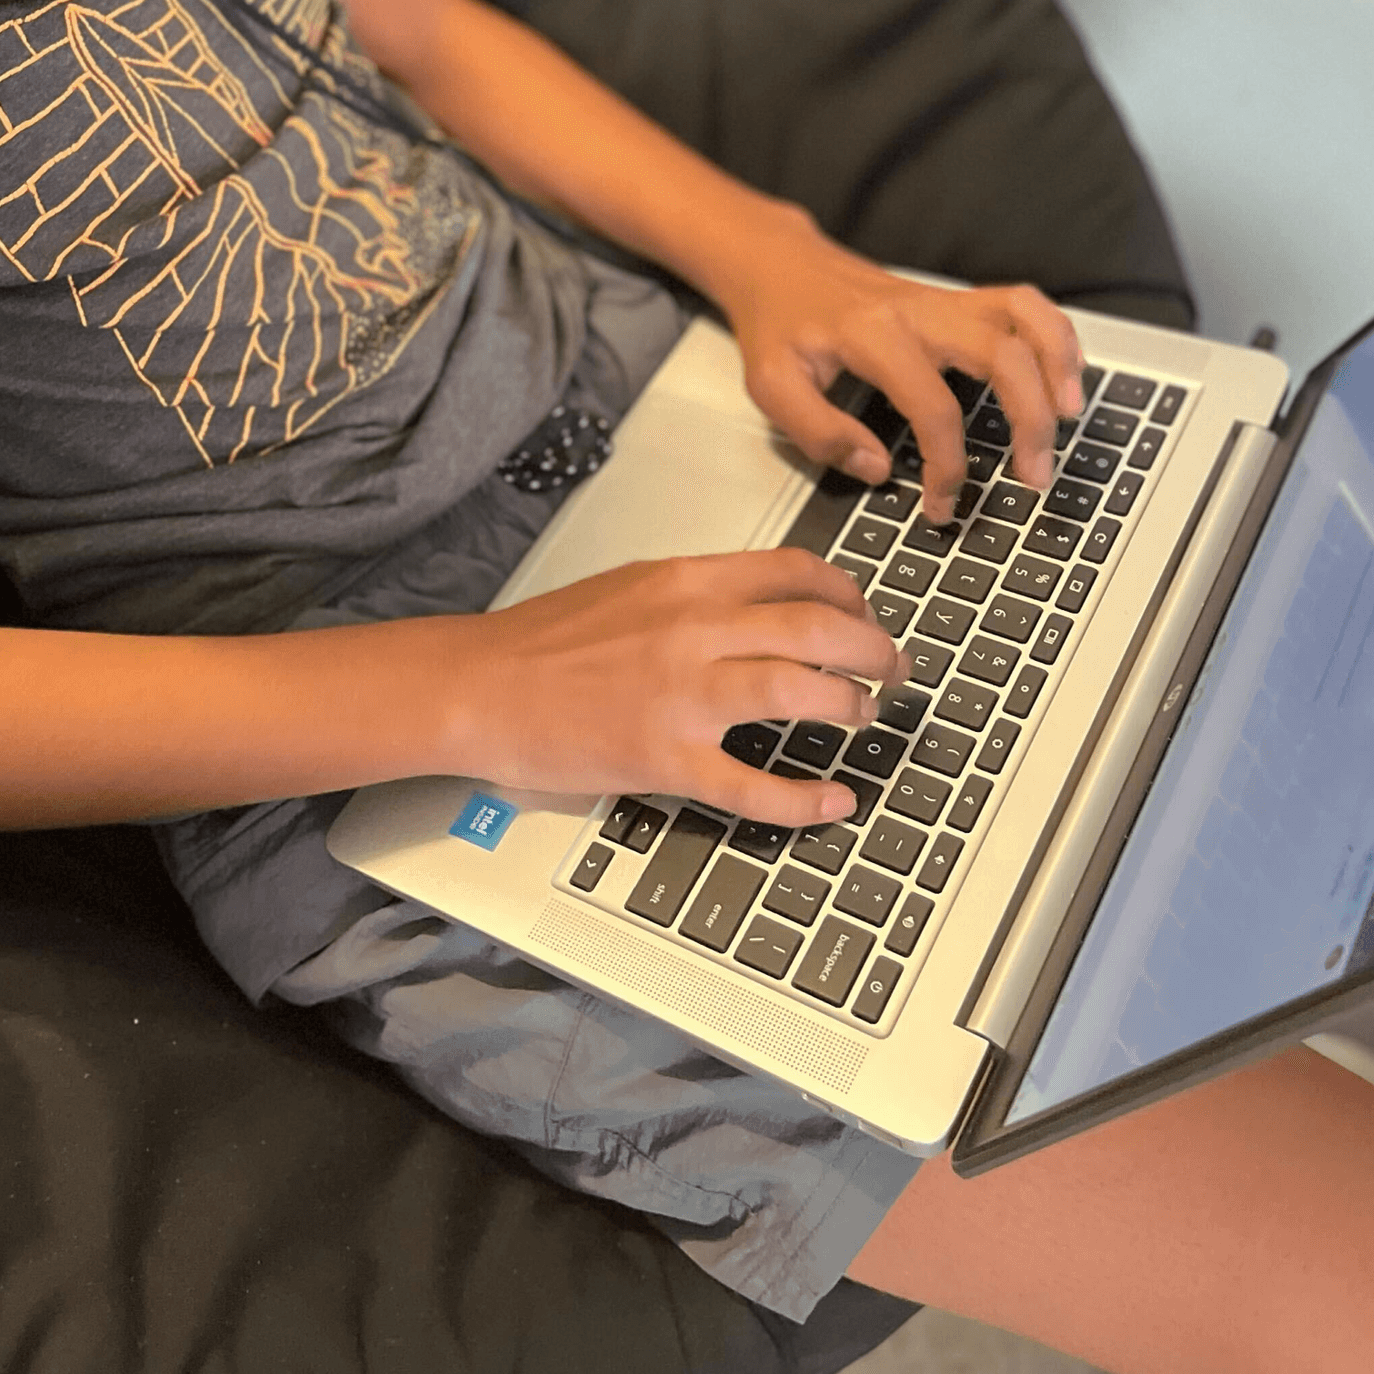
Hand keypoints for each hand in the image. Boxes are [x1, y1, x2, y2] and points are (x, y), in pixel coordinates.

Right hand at [455, 548, 899, 827]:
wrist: (481, 686)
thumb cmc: (545, 641)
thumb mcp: (629, 587)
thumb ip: (696, 594)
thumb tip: (762, 606)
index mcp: (685, 580)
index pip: (795, 571)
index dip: (848, 594)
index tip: (863, 612)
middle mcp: (693, 628)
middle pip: (818, 627)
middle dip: (873, 648)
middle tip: (892, 668)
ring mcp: (683, 695)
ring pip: (801, 691)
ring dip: (850, 705)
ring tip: (863, 717)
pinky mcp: (666, 759)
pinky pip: (754, 786)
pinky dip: (804, 800)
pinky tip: (834, 802)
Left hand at [710, 203, 1084, 522]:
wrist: (780, 265)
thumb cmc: (778, 325)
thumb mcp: (772, 385)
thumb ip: (819, 433)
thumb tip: (879, 468)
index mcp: (871, 334)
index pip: (933, 406)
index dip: (947, 466)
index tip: (942, 504)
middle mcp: (918, 310)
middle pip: (1000, 352)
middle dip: (1030, 417)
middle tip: (1035, 475)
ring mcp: (943, 300)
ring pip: (1024, 315)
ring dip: (1059, 364)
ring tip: (1070, 418)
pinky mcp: (956, 300)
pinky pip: (1022, 303)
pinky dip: (1055, 334)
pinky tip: (1065, 376)